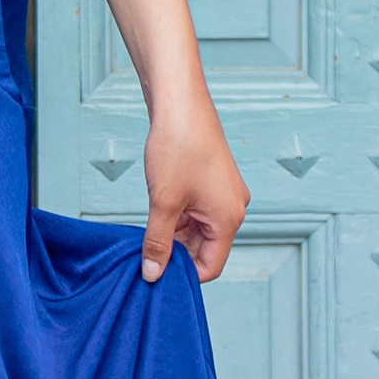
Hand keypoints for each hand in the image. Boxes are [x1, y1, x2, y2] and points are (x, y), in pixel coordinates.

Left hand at [138, 97, 247, 284]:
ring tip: (146, 231)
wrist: (181, 103)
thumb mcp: (163, 203)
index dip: (182, 275)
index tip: (153, 273)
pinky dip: (178, 218)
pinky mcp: (212, 182)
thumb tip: (152, 275)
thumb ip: (158, 242)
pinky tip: (155, 213)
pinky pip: (197, 212)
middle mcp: (233, 208)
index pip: (210, 267)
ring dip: (174, 235)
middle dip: (176, 254)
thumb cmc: (177, 148)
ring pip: (198, 231)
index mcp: (229, 218)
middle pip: (205, 249)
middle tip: (144, 254)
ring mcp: (224, 194)